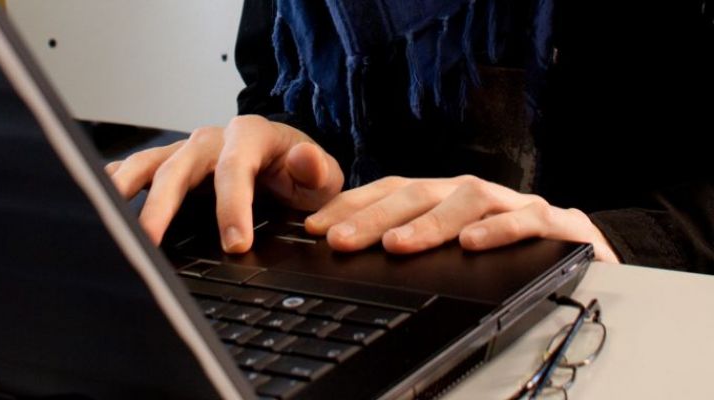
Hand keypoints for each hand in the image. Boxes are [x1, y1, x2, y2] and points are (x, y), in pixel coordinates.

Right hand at [105, 115, 343, 251]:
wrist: (289, 168)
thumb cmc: (302, 176)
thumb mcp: (324, 176)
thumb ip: (318, 170)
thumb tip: (304, 161)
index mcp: (250, 136)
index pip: (234, 167)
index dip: (232, 205)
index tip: (235, 244)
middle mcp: (212, 139)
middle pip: (179, 167)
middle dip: (162, 205)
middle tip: (150, 242)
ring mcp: (186, 151)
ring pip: (148, 164)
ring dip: (124, 189)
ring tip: (106, 217)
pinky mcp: (170, 165)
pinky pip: (138, 168)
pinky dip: (117, 182)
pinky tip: (98, 199)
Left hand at [305, 175, 618, 261]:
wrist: (577, 246)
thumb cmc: (501, 242)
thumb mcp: (449, 242)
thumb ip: (408, 240)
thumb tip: (345, 251)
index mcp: (444, 196)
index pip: (390, 190)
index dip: (350, 205)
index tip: (313, 226)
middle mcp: (472, 194)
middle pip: (420, 192)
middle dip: (376, 216)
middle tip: (340, 240)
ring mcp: (512, 204)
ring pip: (469, 199)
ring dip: (430, 222)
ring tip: (398, 244)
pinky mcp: (554, 223)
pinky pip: (527, 220)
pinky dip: (499, 230)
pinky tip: (472, 244)